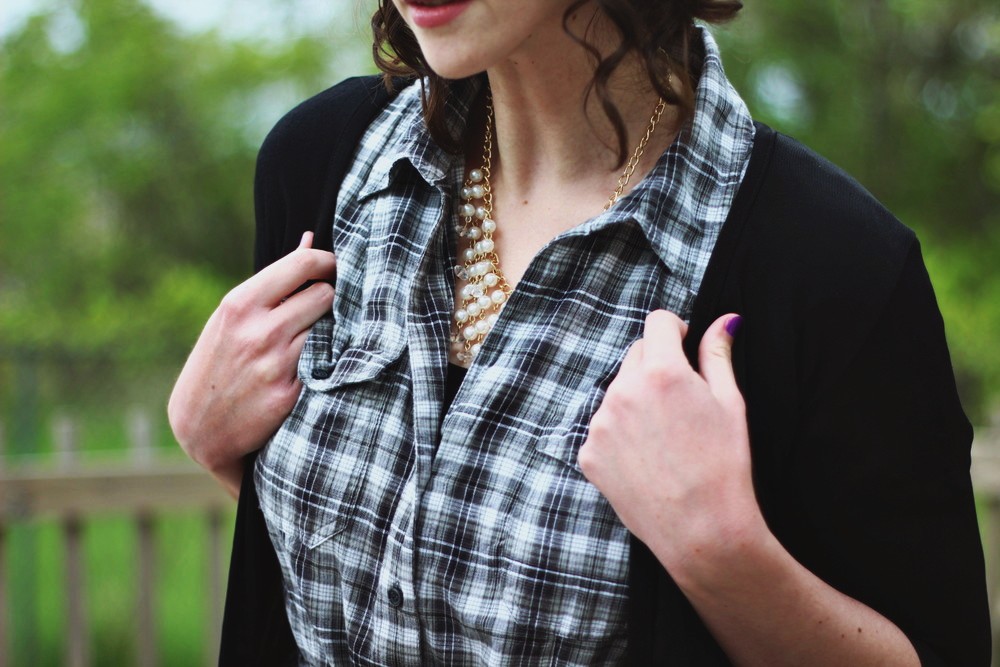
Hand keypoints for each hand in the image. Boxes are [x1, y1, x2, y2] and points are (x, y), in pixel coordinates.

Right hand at [168, 232, 335, 496]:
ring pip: (332, 328)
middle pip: (325, 294)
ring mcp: (277, 364)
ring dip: (336, 329)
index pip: (303, 264)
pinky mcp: (292, 394)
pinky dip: (332, 359)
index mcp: (241, 304)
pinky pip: (329, 362)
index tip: (336, 267)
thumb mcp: (233, 318)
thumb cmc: (219, 363)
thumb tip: (309, 239)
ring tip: (326, 335)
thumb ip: (274, 282)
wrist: (201, 429)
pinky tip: (325, 363)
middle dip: (332, 297)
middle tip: (329, 306)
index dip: (328, 262)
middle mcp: (260, 331)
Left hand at [578, 310, 763, 579]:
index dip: (675, 330)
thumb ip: (717, 355)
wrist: (701, 530)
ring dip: (637, 401)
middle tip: (682, 403)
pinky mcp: (588, 453)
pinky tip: (647, 459)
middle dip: (656, 367)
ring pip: (618, 393)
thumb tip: (724, 320)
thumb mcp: (730, 403)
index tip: (684, 345)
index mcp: (660, 372)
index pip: (657, 322)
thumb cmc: (724, 466)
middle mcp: (622, 391)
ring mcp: (600, 424)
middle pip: (635, 356)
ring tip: (666, 439)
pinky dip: (621, 435)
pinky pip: (604, 428)